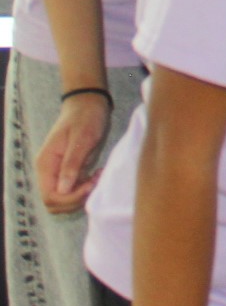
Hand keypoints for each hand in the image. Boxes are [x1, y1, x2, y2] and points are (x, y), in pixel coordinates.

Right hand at [36, 90, 111, 213]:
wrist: (89, 103)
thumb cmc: (86, 116)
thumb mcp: (82, 137)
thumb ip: (72, 164)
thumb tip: (63, 190)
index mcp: (46, 164)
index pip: (50, 196)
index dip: (69, 198)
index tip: (89, 185)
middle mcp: (49, 171)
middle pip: (55, 202)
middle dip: (76, 198)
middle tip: (96, 181)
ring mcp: (59, 172)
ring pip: (65, 198)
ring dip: (82, 194)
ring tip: (98, 176)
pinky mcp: (70, 170)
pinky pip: (74, 189)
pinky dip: (86, 187)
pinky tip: (98, 174)